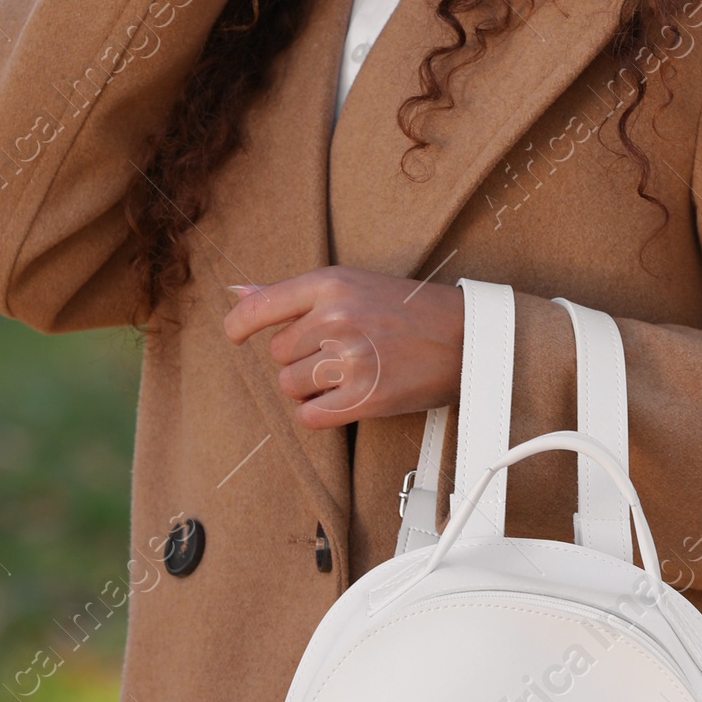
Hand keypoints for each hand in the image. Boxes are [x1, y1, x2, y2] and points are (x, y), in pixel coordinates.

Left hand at [221, 266, 463, 428]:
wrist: (466, 336)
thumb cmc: (407, 308)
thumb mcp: (352, 284)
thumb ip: (292, 294)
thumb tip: (236, 292)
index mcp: (330, 284)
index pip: (260, 308)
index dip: (238, 326)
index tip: (235, 335)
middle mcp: (336, 318)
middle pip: (278, 355)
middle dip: (299, 358)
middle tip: (339, 350)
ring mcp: (350, 359)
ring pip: (291, 387)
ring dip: (311, 388)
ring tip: (348, 373)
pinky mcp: (365, 397)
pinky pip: (311, 417)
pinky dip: (322, 414)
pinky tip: (346, 399)